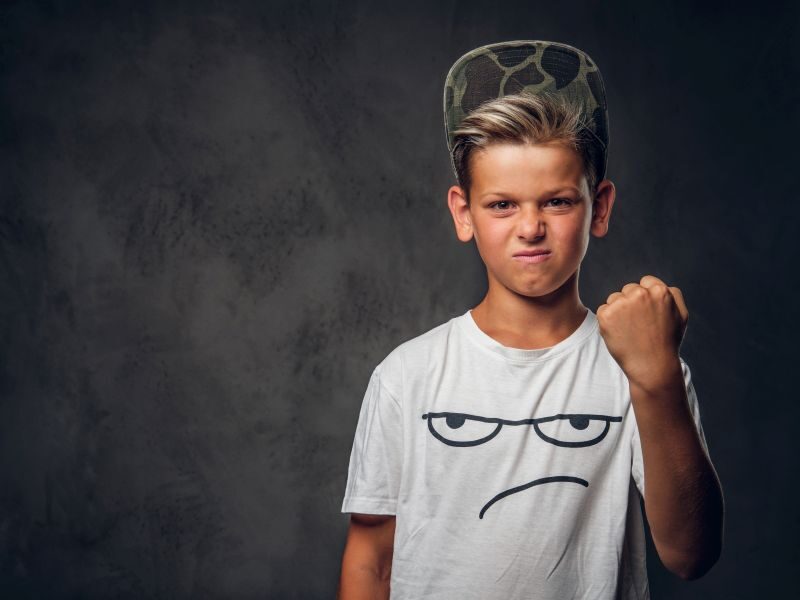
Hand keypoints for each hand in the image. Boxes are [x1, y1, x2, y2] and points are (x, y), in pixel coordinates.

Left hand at [596, 275, 688, 390]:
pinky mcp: (606, 315)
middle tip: (639, 325)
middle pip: (629, 289)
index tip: (648, 314)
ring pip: (615, 298)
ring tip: (630, 330)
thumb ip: (673, 295)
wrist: (652, 366)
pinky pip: (604, 310)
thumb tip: (660, 285)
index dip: (646, 298)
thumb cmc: (667, 342)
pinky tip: (620, 333)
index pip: (645, 282)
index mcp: (660, 291)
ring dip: (618, 311)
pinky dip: (608, 321)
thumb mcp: (681, 315)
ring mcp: (621, 304)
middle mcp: (640, 294)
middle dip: (631, 303)